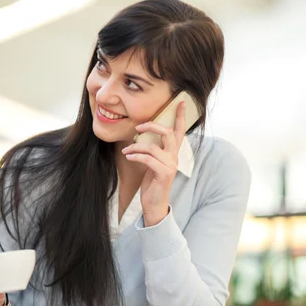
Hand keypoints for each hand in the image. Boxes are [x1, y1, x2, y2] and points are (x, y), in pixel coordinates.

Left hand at [122, 101, 185, 225]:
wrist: (154, 203)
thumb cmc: (152, 182)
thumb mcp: (152, 163)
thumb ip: (151, 150)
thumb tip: (138, 136)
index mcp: (172, 153)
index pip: (179, 131)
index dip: (180, 116)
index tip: (180, 101)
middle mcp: (174, 157)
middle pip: (168, 134)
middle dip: (152, 127)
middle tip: (138, 128)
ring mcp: (170, 166)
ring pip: (152, 148)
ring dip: (135, 147)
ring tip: (125, 151)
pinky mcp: (164, 174)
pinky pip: (148, 160)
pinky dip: (136, 156)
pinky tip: (128, 156)